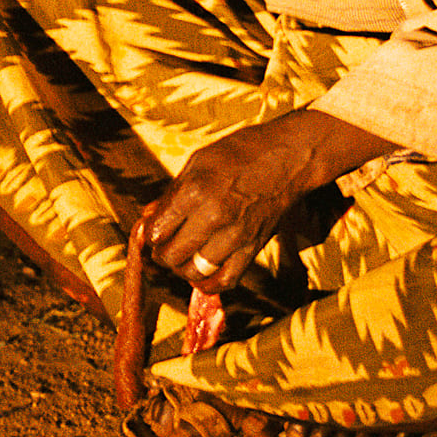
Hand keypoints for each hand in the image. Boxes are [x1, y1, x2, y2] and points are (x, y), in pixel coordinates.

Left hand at [145, 110, 395, 293]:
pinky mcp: (254, 248)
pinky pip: (226, 280)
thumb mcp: (197, 162)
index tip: (152, 231)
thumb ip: (172, 193)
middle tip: (163, 246)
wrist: (288, 157)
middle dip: (161, 255)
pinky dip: (209, 284)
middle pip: (172, 256)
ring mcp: (236, 236)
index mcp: (195, 191)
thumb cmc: (240, 152)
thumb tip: (148, 217)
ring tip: (182, 258)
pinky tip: (202, 273)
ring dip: (182, 270)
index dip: (148, 235)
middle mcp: (214, 217)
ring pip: (195, 273)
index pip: (157, 231)